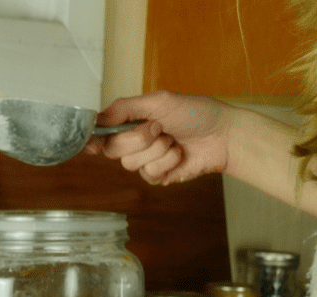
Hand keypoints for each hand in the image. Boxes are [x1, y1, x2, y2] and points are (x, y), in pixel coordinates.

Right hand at [84, 91, 233, 185]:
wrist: (223, 134)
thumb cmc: (196, 113)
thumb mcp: (158, 101)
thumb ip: (125, 108)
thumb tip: (97, 119)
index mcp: (131, 121)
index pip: (102, 133)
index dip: (94, 140)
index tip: (93, 144)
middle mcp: (134, 141)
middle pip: (112, 150)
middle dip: (137, 138)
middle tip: (159, 128)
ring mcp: (146, 159)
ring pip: (131, 163)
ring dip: (157, 150)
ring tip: (173, 140)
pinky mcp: (158, 175)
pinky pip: (148, 174)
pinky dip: (166, 162)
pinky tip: (179, 153)